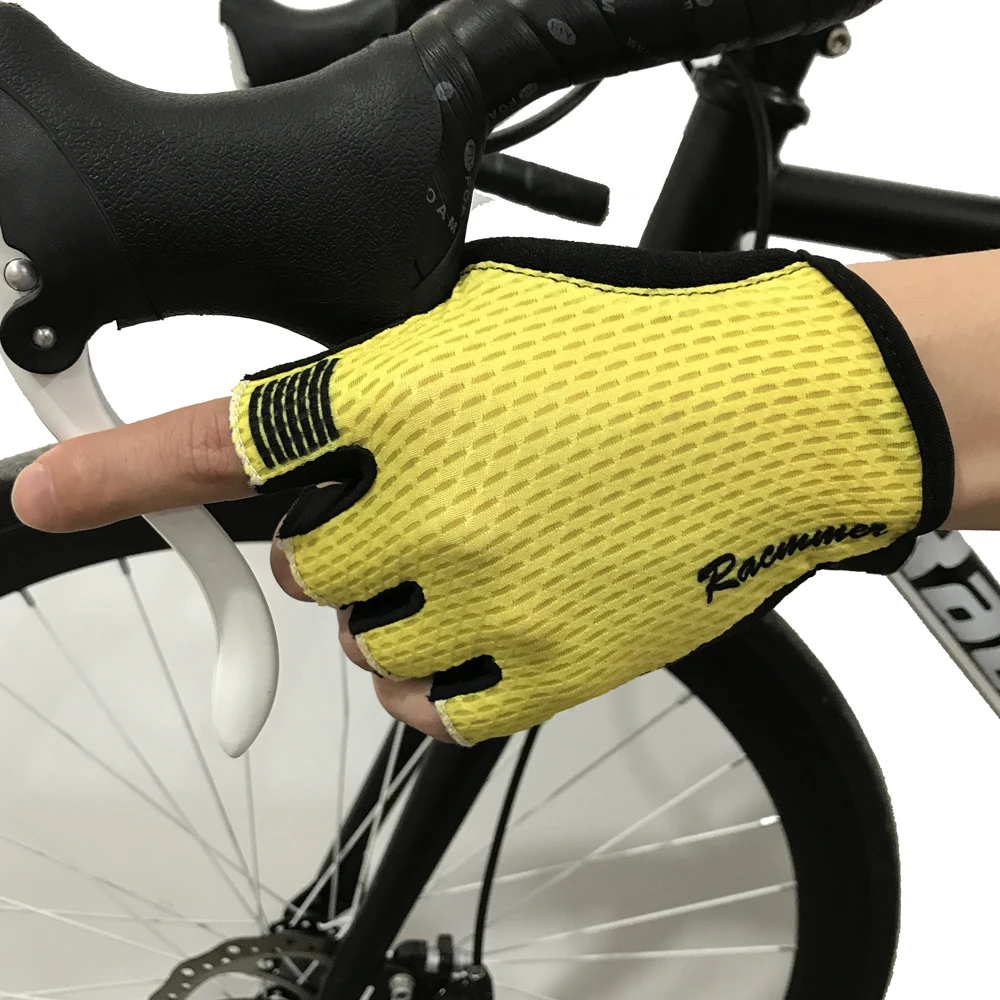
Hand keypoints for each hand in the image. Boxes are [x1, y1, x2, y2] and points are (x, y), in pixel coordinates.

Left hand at [13, 239, 961, 747]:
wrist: (788, 414)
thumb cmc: (655, 353)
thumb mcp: (495, 323)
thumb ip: (386, 381)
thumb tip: (317, 434)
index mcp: (407, 396)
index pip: (224, 441)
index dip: (119, 472)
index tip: (51, 492)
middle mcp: (432, 503)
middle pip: (300, 561)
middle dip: (344, 535)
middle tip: (428, 505)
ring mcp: (487, 594)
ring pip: (360, 633)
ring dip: (398, 600)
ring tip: (488, 553)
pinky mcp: (547, 668)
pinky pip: (425, 704)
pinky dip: (433, 673)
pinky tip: (485, 629)